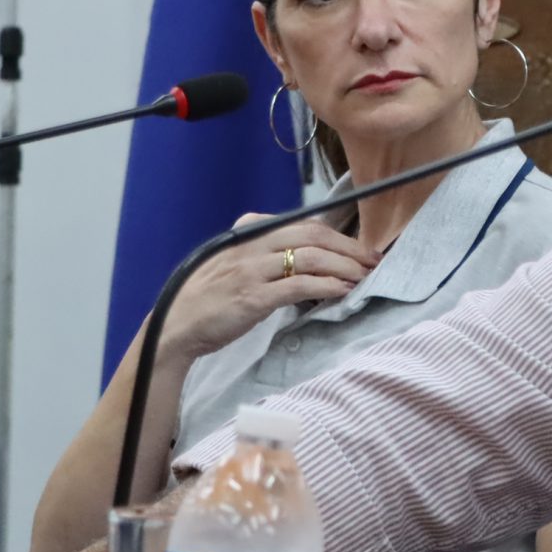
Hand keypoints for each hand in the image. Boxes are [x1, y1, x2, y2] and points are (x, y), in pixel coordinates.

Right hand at [157, 217, 375, 363]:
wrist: (176, 326)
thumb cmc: (211, 299)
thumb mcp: (239, 263)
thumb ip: (270, 254)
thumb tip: (316, 258)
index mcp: (249, 230)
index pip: (305, 224)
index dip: (341, 237)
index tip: (364, 249)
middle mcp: (251, 244)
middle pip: (314, 236)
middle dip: (350, 249)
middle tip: (375, 262)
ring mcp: (251, 269)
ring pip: (311, 257)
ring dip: (344, 267)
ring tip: (365, 278)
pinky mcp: (252, 297)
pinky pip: (298, 285)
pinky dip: (326, 286)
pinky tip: (343, 291)